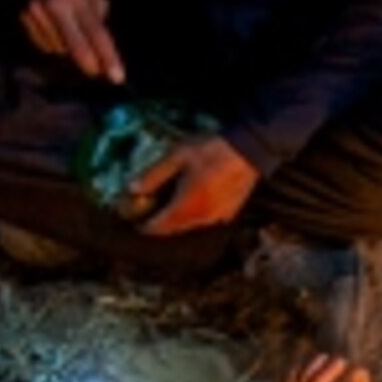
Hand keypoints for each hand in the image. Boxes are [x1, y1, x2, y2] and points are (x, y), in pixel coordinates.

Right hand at [21, 0, 125, 84]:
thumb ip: (97, 25)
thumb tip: (101, 58)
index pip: (96, 32)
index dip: (107, 56)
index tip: (118, 77)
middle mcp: (54, 5)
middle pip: (74, 45)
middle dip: (88, 63)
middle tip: (98, 73)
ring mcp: (36, 13)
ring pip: (58, 49)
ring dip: (69, 53)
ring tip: (72, 37)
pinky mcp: (23, 19)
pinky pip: (43, 45)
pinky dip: (54, 46)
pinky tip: (57, 34)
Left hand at [134, 134, 260, 235]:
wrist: (249, 151)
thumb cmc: (211, 151)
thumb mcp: (177, 156)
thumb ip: (153, 175)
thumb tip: (131, 189)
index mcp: (185, 206)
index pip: (158, 227)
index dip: (144, 226)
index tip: (134, 219)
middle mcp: (199, 218)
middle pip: (172, 230)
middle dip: (158, 225)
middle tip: (149, 213)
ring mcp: (215, 218)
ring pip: (188, 227)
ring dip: (176, 222)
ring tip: (168, 209)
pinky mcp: (227, 214)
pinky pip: (203, 222)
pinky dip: (192, 217)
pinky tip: (191, 204)